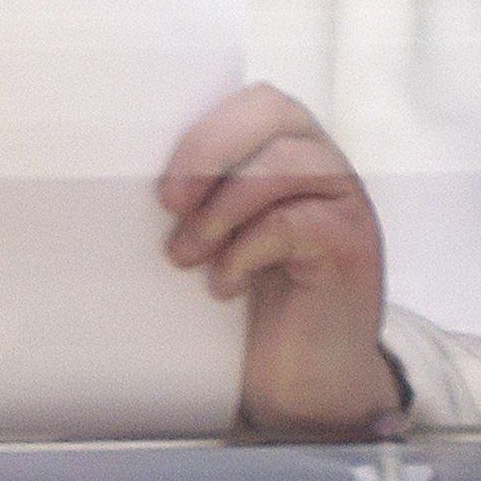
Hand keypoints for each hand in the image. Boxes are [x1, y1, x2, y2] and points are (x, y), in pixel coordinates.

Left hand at [159, 82, 402, 437]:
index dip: (205, 127)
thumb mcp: (220, 234)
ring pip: (284, 165)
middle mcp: (325, 163)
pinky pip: (296, 224)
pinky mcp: (353, 247)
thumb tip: (128, 174)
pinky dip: (246, 252)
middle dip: (209, 151)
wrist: (309, 381)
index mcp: (291, 146)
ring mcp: (346, 202)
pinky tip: (224, 284)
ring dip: (221, 209)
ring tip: (187, 255)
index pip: (255, 100)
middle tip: (169, 204)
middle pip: (273, 113)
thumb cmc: (256, 301)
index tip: (163, 181)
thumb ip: (200, 193)